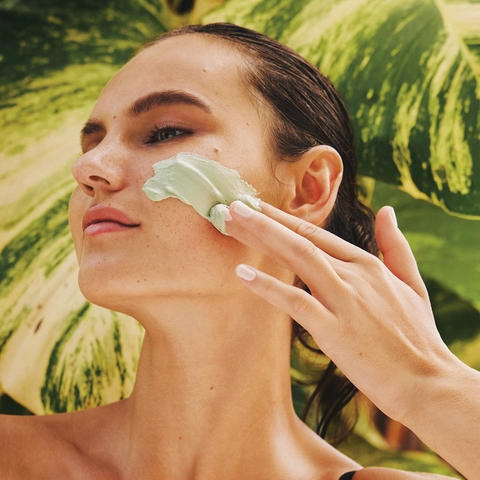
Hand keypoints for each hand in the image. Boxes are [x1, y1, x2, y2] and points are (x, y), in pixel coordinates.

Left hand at [225, 199, 457, 422]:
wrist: (428, 382)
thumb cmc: (418, 338)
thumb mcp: (412, 285)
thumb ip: (396, 246)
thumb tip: (388, 211)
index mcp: (367, 264)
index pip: (317, 234)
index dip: (284, 219)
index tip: (259, 208)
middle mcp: (353, 274)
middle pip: (300, 239)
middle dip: (264, 220)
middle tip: (232, 205)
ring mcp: (344, 299)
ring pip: (297, 257)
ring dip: (262, 236)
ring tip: (232, 221)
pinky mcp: (334, 328)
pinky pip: (295, 302)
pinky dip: (268, 286)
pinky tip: (242, 273)